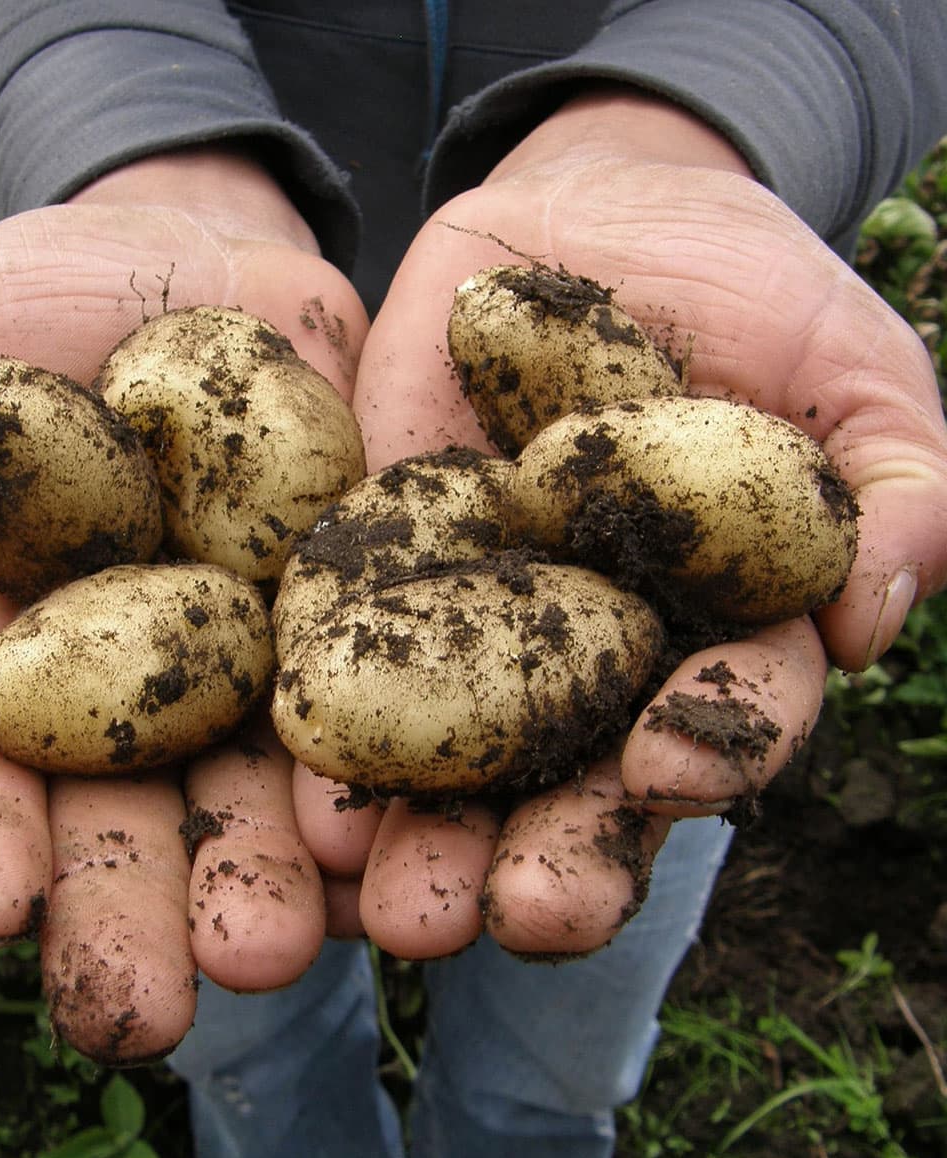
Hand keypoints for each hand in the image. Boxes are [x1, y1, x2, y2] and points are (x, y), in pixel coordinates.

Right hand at [0, 149, 368, 1061]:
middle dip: (134, 909)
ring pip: (254, 785)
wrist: (201, 257)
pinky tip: (391, 847)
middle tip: (150, 1012)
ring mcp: (250, 650)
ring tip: (278, 953)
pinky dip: (381, 771)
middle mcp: (129, 675)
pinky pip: (373, 697)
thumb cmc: (36, 297)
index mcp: (8, 638)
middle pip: (123, 810)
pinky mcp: (353, 609)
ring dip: (267, 875)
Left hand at [296, 90, 946, 959]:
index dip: (707, 752)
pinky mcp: (382, 561)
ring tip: (389, 906)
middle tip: (512, 920)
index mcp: (715, 632)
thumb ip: (896, 486)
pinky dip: (328, 716)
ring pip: (454, 752)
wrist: (603, 209)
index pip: (722, 718)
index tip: (665, 776)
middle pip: (576, 777)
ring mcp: (479, 616)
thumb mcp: (851, 367)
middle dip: (549, 855)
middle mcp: (592, 655)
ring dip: (424, 833)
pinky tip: (297, 789)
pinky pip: (349, 646)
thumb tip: (876, 615)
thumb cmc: (755, 291)